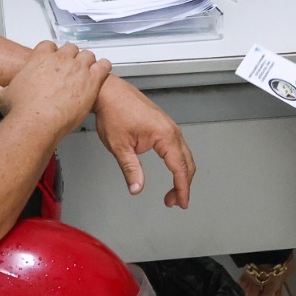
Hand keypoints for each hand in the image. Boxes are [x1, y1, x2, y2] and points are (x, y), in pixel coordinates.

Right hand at [0, 41, 109, 139]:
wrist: (37, 122)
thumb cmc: (21, 110)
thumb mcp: (1, 96)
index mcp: (39, 57)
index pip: (49, 45)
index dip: (52, 54)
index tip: (53, 63)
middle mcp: (59, 58)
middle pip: (70, 48)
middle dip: (71, 58)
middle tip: (71, 71)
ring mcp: (77, 67)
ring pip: (88, 55)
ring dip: (88, 63)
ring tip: (87, 74)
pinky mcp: (92, 79)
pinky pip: (103, 66)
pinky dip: (103, 69)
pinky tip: (101, 75)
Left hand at [93, 78, 196, 207]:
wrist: (108, 93)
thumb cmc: (113, 112)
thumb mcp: (120, 147)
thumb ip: (131, 170)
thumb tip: (137, 188)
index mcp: (164, 135)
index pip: (180, 168)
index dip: (182, 188)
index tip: (181, 202)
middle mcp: (171, 129)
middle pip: (187, 163)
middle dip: (183, 185)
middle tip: (174, 202)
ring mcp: (169, 126)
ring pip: (184, 155)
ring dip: (181, 174)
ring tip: (172, 191)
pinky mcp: (164, 124)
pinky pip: (178, 147)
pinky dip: (178, 162)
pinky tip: (172, 170)